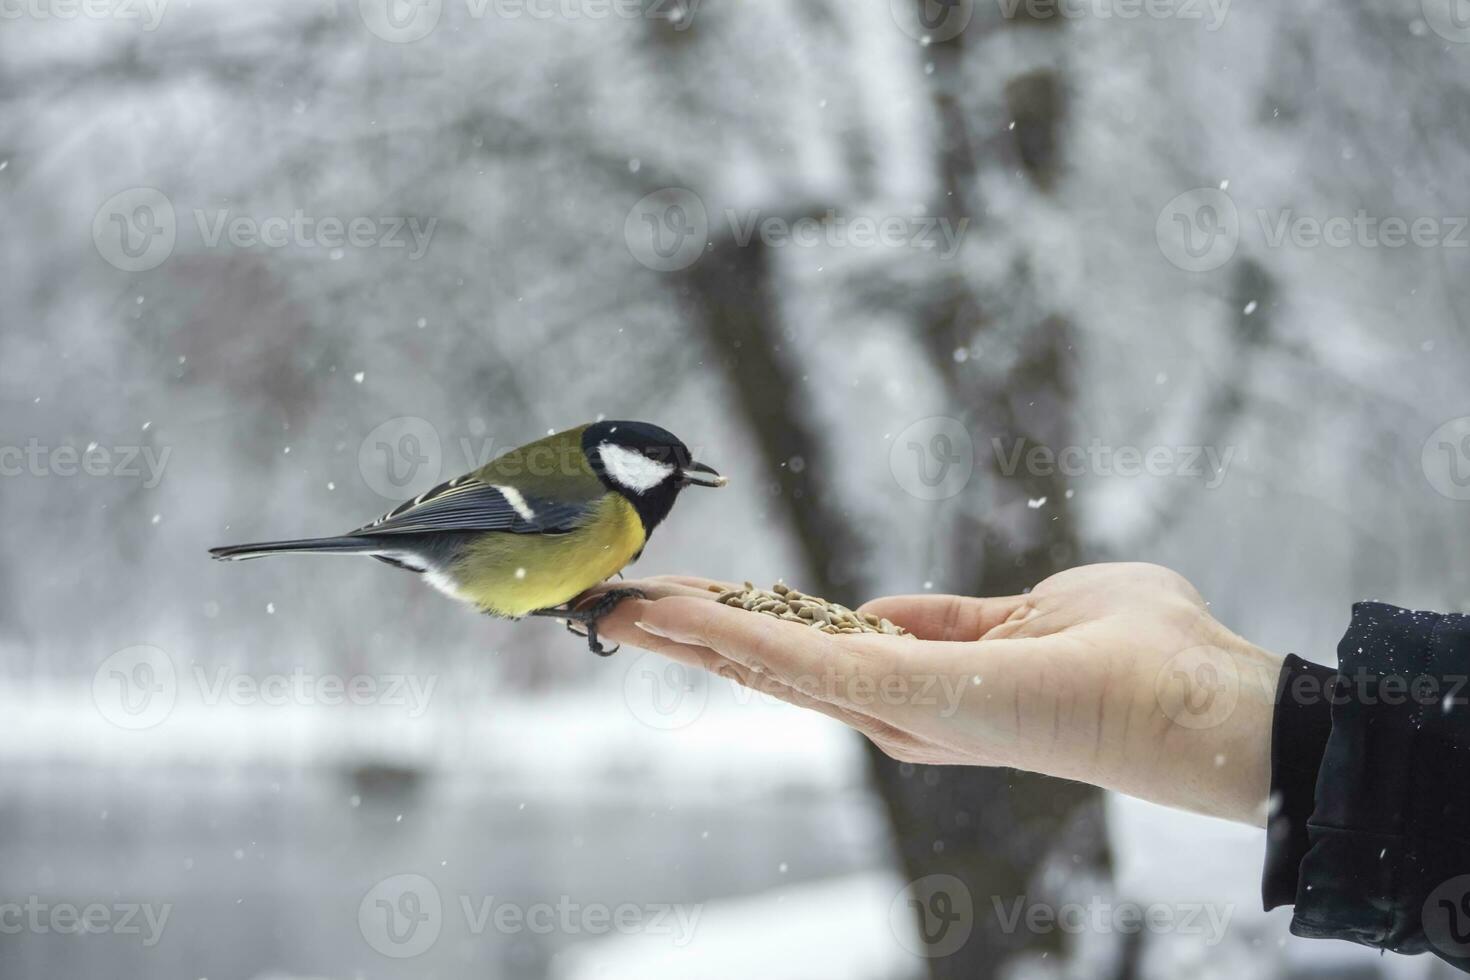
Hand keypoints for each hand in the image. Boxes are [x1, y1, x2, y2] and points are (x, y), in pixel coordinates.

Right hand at [589, 563, 1283, 825]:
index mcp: (923, 689)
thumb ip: (949, 617)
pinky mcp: (915, 697)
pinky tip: (675, 612)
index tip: (678, 598)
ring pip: (769, 665)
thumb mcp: (1032, 612)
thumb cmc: (1145, 656)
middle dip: (688, 633)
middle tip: (611, 602)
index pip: (807, 654)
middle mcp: (900, 712)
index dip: (738, 627)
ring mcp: (903, 710)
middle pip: (769, 666)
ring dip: (688, 631)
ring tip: (617, 603)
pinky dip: (734, 634)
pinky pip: (804, 658)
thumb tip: (881, 612)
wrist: (1213, 706)